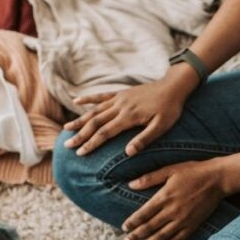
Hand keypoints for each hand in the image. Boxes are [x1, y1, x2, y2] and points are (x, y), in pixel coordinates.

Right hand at [64, 65, 198, 156]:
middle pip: (95, 122)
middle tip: (67, 145)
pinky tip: (76, 102)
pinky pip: (101, 96)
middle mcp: (120, 106)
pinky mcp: (121, 94)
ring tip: (66, 128)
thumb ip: (144, 139)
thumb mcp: (161, 127)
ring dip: (79, 119)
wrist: (173, 87)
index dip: (91, 143)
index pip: (105, 133)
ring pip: (94, 110)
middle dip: (80, 134)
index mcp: (129, 116)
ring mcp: (119, 99)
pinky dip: (88, 99)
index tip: (80, 153)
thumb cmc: (170, 109)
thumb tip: (128, 153)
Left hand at [122, 160, 226, 239]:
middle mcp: (172, 211)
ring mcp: (183, 220)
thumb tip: (130, 184)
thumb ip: (149, 178)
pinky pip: (178, 238)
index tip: (124, 228)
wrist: (217, 179)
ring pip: (162, 236)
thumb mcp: (170, 170)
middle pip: (150, 227)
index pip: (143, 213)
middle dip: (137, 236)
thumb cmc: (193, 171)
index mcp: (164, 196)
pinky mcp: (193, 225)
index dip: (132, 222)